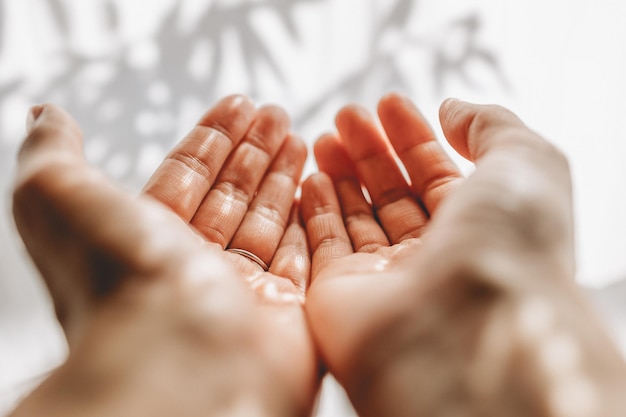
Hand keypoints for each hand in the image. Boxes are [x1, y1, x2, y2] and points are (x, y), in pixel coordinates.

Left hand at [11, 96, 317, 416]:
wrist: (177, 362)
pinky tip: (317, 187)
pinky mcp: (286, 312)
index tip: (238, 104)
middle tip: (277, 113)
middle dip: (252, 150)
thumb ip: (53, 154)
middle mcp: (191, 268)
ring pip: (266, 223)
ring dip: (282, 177)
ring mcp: (241, 292)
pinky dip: (309, 223)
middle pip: (229, 196)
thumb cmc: (117, 283)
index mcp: (143, 242)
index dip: (211, 139)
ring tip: (300, 135)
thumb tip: (45, 116)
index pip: (184, 178)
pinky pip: (300, 259)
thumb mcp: (57, 197)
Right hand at [301, 94, 625, 415]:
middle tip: (347, 114)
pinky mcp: (341, 295)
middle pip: (395, 195)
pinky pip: (326, 246)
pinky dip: (316, 212)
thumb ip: (491, 127)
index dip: (415, 137)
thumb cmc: (507, 247)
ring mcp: (386, 278)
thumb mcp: (525, 163)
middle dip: (371, 151)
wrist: (463, 331)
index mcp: (479, 230)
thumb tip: (450, 109)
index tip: (388, 102)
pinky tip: (311, 177)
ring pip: (358, 218)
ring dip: (341, 175)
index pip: (439, 176)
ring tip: (324, 137)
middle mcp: (433, 257)